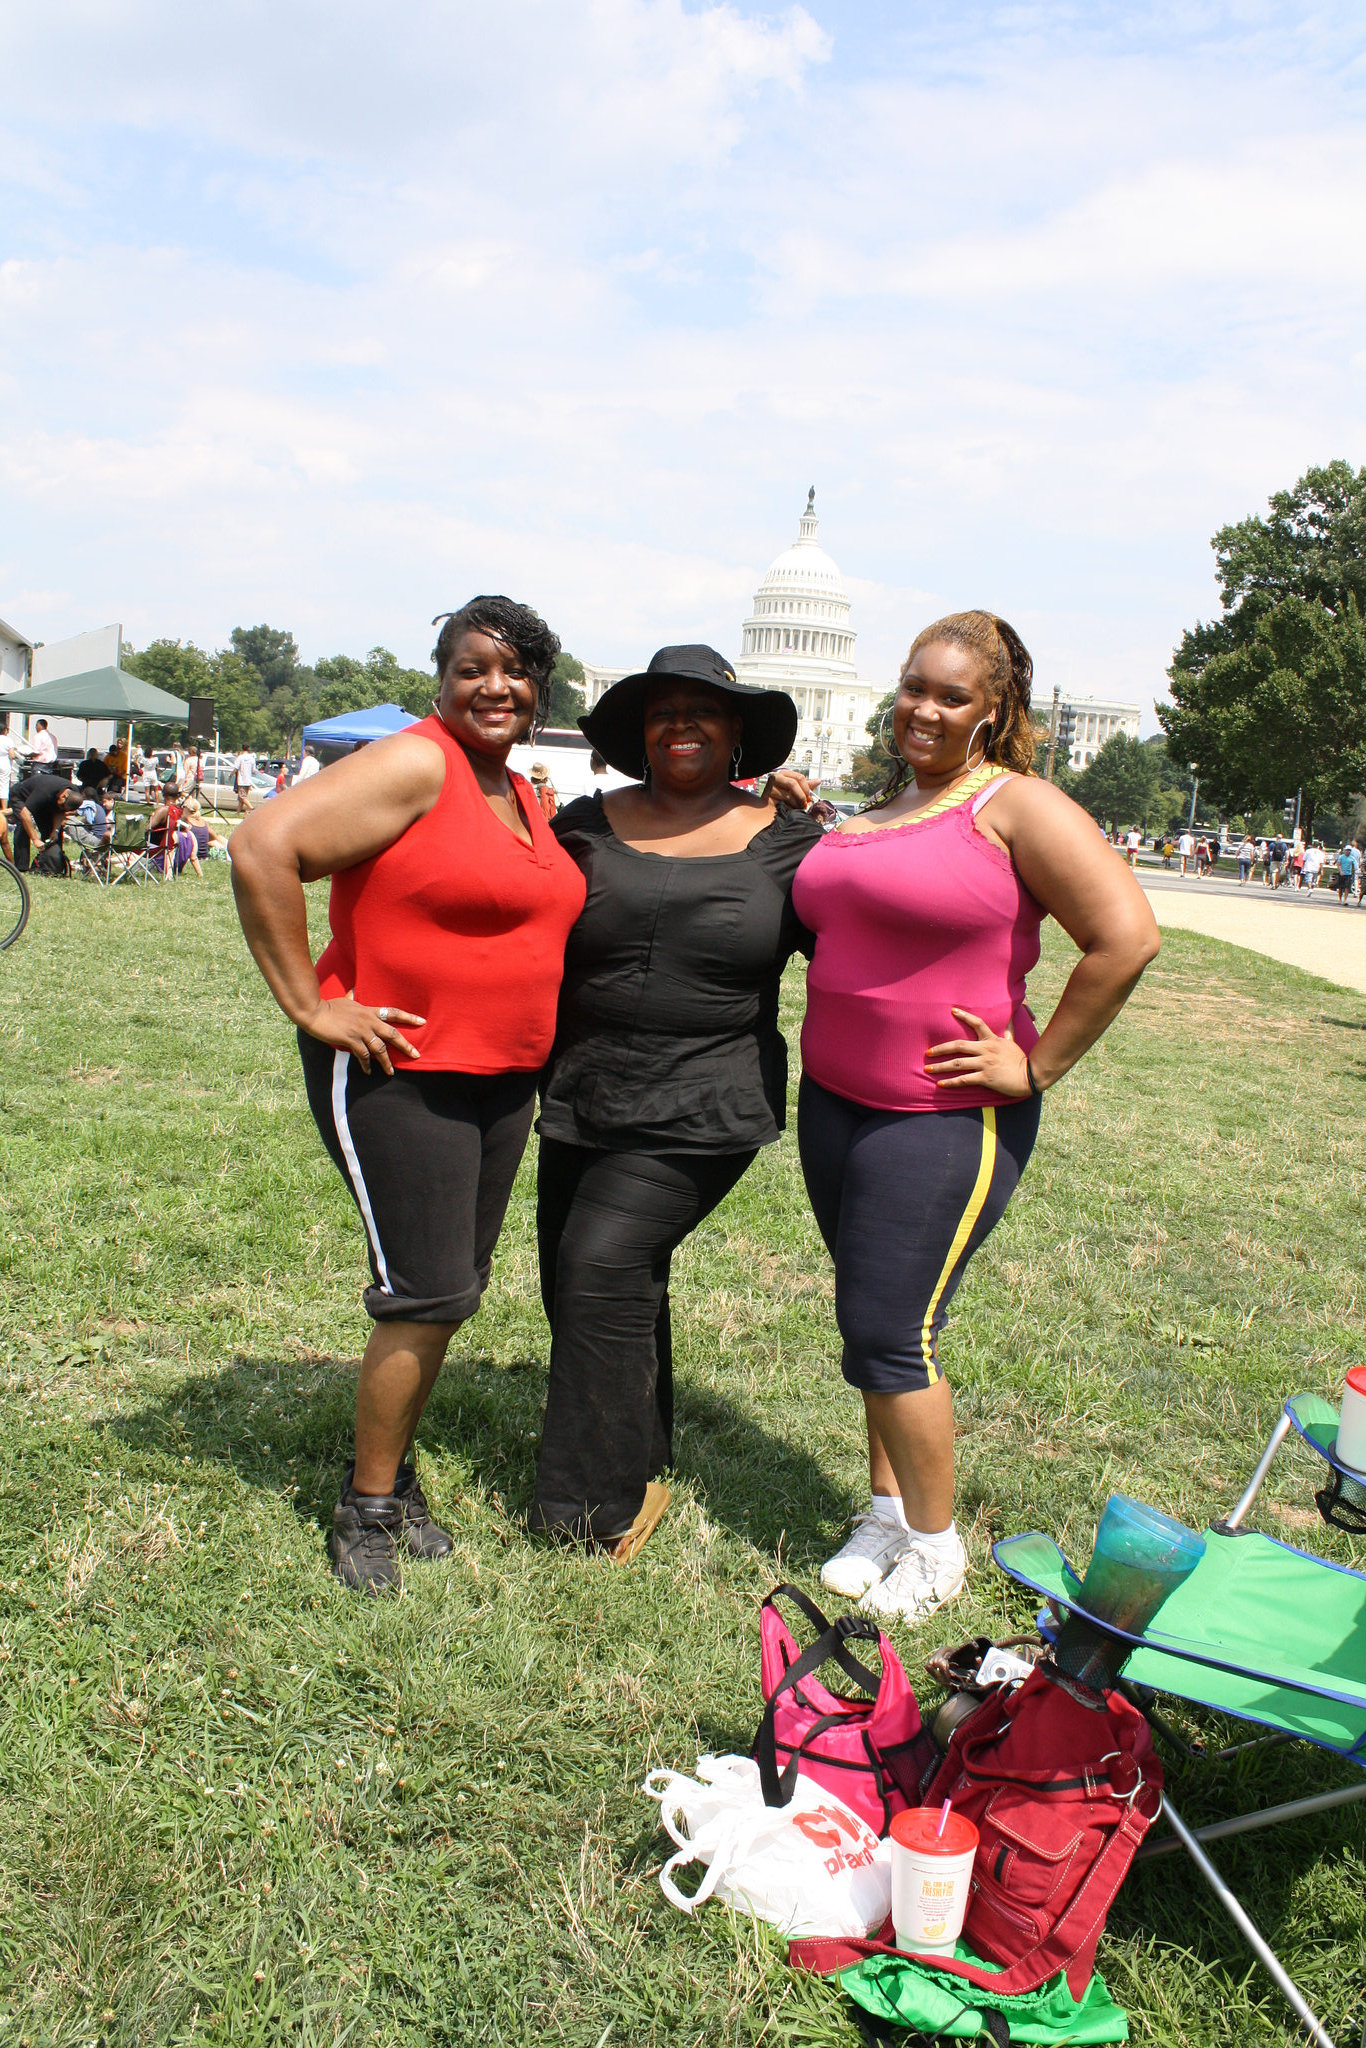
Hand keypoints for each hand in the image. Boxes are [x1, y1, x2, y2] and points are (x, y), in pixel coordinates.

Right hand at [301, 991, 424, 1074]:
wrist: (314, 1012)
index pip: (394, 1012)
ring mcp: (360, 1031)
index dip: (409, 1017)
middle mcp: (368, 1021)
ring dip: (386, 1062)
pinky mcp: (350, 1040)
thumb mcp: (345, 1000)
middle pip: (392, 1034)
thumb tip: (354, 990)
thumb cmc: (329, 1006)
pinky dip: (366, 1064)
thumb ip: (353, 997)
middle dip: (406, 1046)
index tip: (422, 1022)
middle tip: (416, 1055)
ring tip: (390, 1072)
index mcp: (369, 1010)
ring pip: (379, 1049)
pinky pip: (363, 1055)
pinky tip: (368, 1071)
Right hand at [762, 768, 813, 808]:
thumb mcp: (796, 791)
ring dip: (794, 804)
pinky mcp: (766, 795)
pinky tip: (788, 809)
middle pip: (793, 784)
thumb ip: (806, 786)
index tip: (809, 798)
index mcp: (785, 773)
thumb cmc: (783, 799)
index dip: (806, 789)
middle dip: (801, 796)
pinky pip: (781, 801)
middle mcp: (776, 777)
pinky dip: (787, 807)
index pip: (799, 777)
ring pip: (787, 794)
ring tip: (796, 808)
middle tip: (804, 804)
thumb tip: (818, 781)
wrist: (770, 809)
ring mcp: (770, 785)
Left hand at [925, 1009, 1033, 1096]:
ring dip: (941, 1067)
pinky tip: (941, 1084)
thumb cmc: (1020, 1059)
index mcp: (992, 1040)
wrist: (1030, 1076)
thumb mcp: (1013, 1043)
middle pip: (958, 1046)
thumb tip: (1010, 1019)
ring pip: (958, 1064)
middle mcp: (986, 1050)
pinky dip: (951, 1082)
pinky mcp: (985, 1078)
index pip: (977, 1023)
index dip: (964, 1016)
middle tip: (927, 1053)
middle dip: (940, 1049)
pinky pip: (964, 1079)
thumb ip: (1008, 1031)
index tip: (952, 1010)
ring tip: (928, 1069)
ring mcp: (985, 1064)